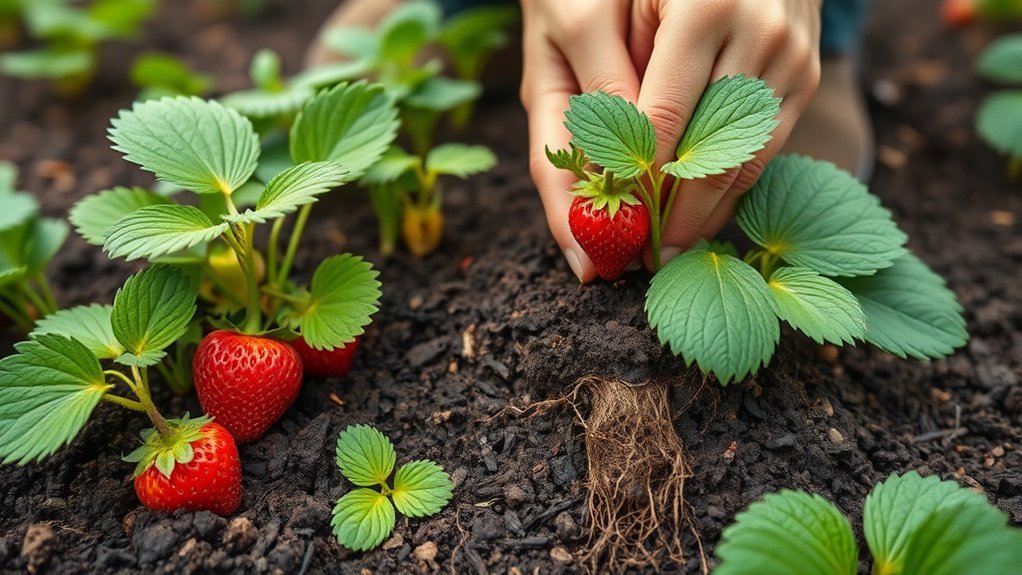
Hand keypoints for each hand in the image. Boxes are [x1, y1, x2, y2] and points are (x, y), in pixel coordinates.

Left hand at [520, 0, 822, 281]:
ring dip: (710, 210)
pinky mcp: (807, 70)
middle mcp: (761, 33)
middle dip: (677, 214)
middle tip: (647, 259)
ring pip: (748, 158)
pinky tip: (706, 208)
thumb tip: (599, 167)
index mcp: (705, 8)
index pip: (663, 122)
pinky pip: (769, 145)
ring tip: (676, 245)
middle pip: (712, 153)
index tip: (618, 227)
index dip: (639, 183)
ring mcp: (793, 54)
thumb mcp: (615, 4)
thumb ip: (606, 79)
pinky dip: (736, 182)